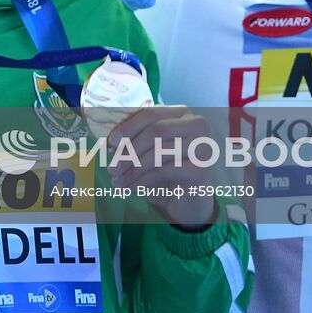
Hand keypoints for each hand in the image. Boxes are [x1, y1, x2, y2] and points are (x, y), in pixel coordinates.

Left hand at [106, 105, 216, 229]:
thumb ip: (133, 139)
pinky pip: (164, 171)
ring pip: (159, 152)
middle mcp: (196, 124)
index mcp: (181, 112)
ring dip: (132, 169)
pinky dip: (142, 181)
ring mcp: (203, 146)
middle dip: (129, 150)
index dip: (128, 127)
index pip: (151, 113)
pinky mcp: (202, 169)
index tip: (110, 143)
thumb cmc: (165, 169)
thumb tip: (108, 140)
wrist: (188, 199)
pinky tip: (130, 188)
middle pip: (155, 131)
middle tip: (111, 168)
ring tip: (117, 182)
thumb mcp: (148, 151)